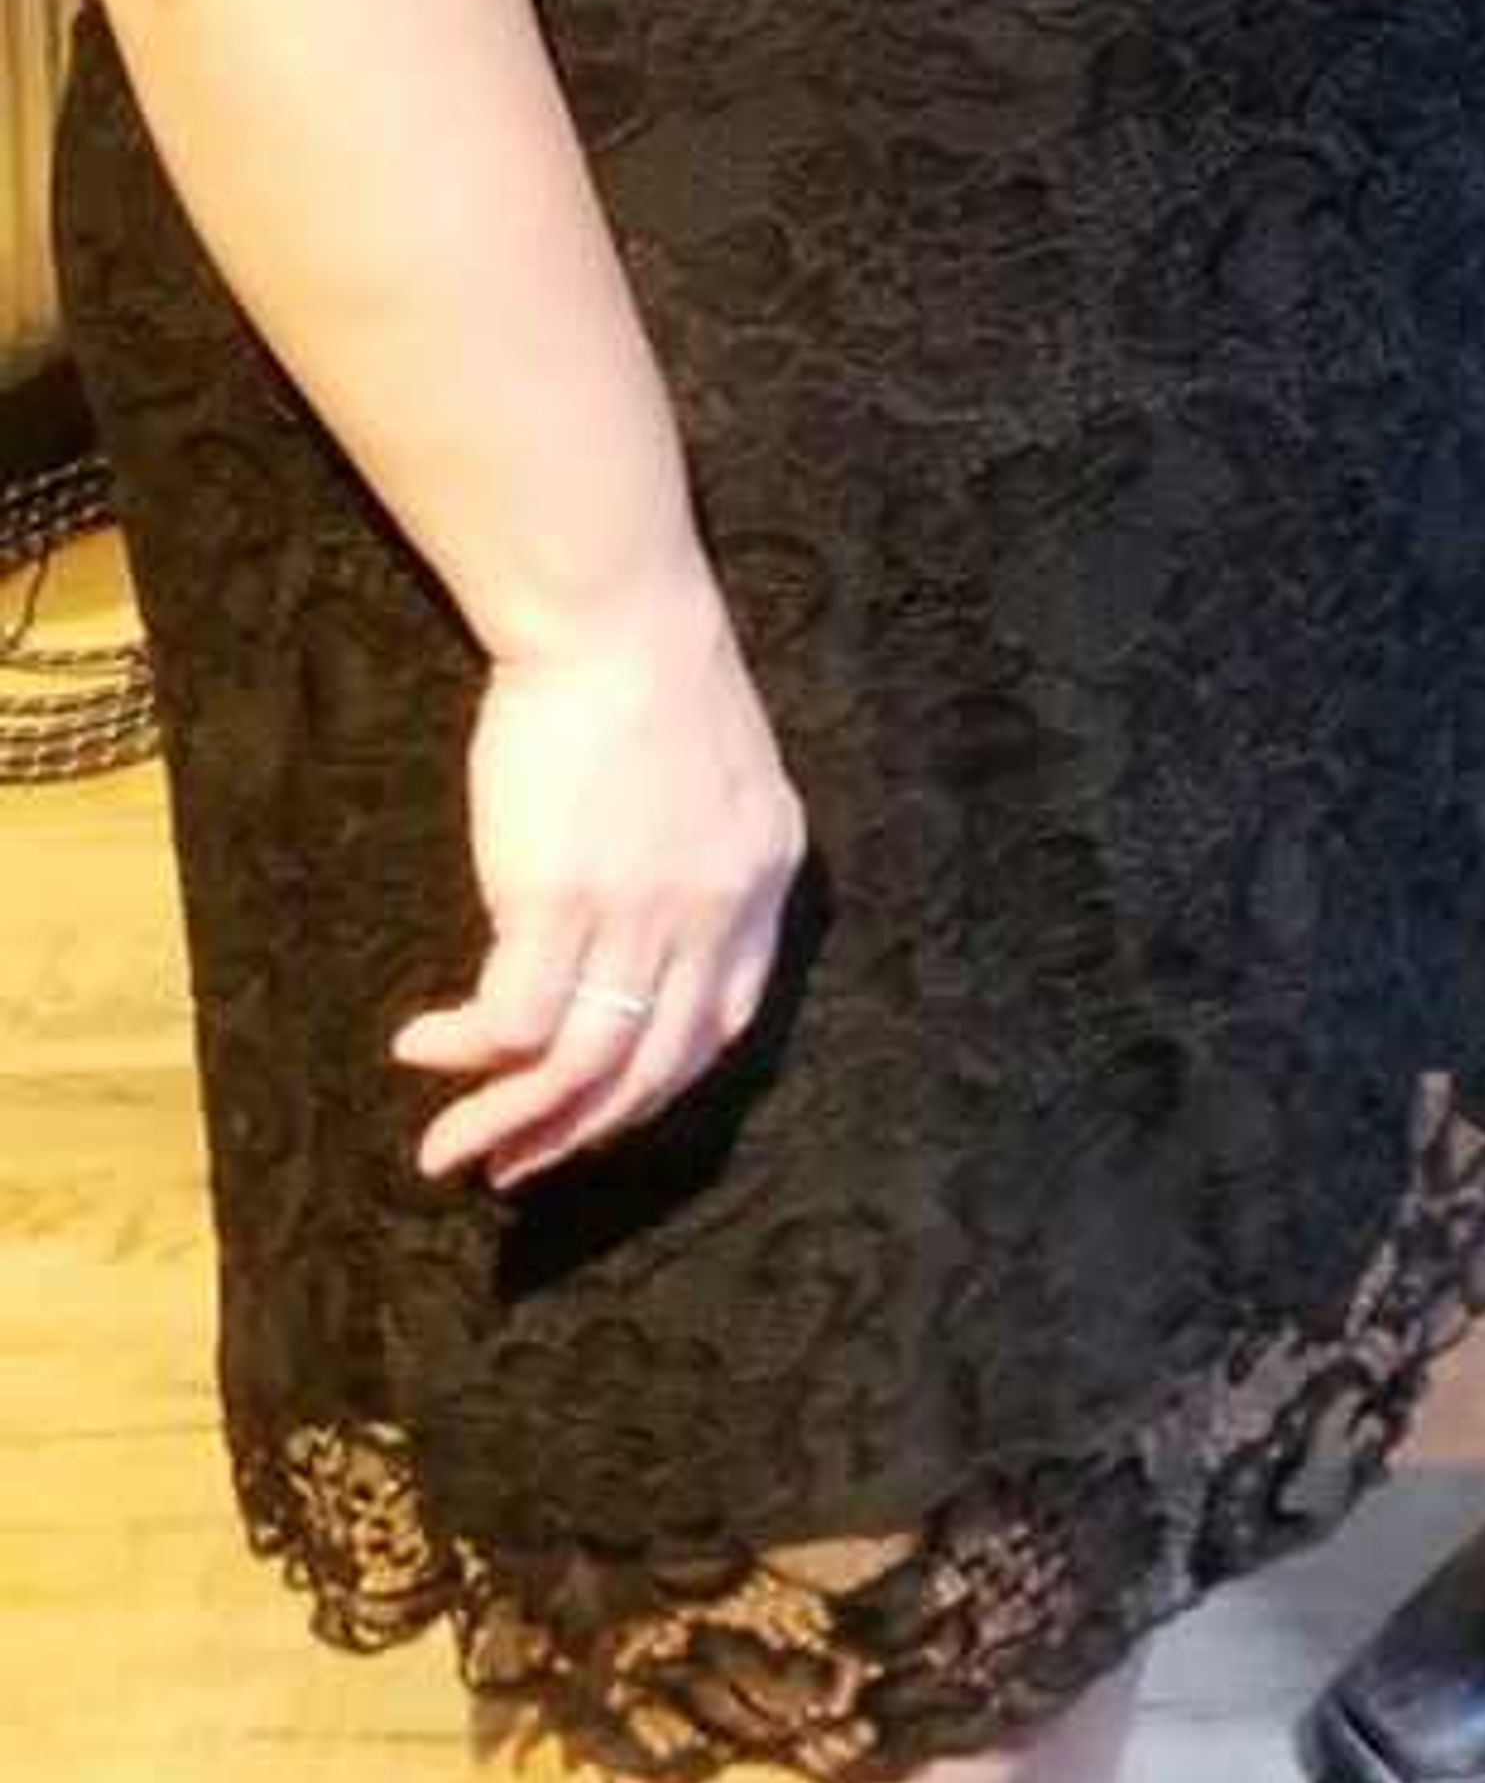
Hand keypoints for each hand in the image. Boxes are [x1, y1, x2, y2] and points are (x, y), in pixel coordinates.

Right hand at [391, 581, 807, 1185]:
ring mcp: (641, 918)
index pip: (721, 1025)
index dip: (654, 1084)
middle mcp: (715, 915)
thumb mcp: (729, 777)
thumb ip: (708, 860)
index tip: (597, 1111)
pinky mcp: (560, 903)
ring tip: (447, 1151)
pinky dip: (463, 1054)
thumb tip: (648, 927)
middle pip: (649, 1072)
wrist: (614, 615)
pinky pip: (511, 1025)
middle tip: (513, 1167)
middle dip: (575, 1136)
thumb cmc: (653, 674)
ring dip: (507, 1127)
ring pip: (577, 1072)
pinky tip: (421, 1046)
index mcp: (764, 882)